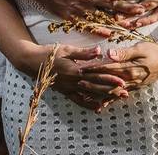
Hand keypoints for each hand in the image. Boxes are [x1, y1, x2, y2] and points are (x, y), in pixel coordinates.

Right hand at [12, 42, 128, 110]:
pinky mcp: (65, 92)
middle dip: (112, 91)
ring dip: (104, 97)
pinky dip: (88, 104)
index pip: (97, 75)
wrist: (32, 62)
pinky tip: (98, 108)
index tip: (122, 81)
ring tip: (117, 100)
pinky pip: (78, 100)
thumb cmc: (50, 53)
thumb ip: (84, 52)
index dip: (110, 78)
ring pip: (90, 95)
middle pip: (96, 87)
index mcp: (76, 70)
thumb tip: (100, 50)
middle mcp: (74, 81)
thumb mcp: (67, 49)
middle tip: (125, 94)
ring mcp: (69, 88)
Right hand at [27, 0, 150, 34]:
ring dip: (116, 19)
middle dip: (128, 5)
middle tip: (142, 9)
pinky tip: (109, 34)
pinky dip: (99, 30)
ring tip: (130, 23)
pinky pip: (88, 25)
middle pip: (112, 2)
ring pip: (102, 15)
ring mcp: (79, 8)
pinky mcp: (72, 16)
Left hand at [79, 42, 157, 93]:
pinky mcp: (136, 87)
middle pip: (108, 81)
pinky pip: (120, 95)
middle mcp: (130, 79)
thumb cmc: (157, 51)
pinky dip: (110, 100)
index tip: (82, 67)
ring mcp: (133, 85)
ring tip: (85, 94)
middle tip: (78, 80)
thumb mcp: (141, 48)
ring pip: (112, 90)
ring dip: (98, 92)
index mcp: (130, 68)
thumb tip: (108, 53)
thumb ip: (124, 53)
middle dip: (92, 81)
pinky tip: (101, 105)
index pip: (108, 68)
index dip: (94, 68)